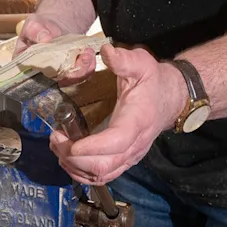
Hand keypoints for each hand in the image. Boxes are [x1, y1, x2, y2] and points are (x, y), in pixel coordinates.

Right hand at [16, 13, 95, 84]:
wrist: (55, 25)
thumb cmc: (39, 27)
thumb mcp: (33, 25)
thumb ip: (35, 31)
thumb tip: (45, 39)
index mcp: (26, 65)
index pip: (31, 77)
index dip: (44, 75)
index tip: (56, 65)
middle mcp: (41, 74)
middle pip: (54, 81)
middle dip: (69, 73)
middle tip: (80, 57)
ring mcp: (57, 74)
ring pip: (70, 79)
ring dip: (81, 69)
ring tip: (87, 52)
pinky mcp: (71, 71)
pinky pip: (81, 74)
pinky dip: (88, 66)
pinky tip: (89, 54)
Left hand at [49, 43, 187, 185]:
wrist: (171, 98)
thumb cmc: (153, 81)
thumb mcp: (141, 64)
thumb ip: (124, 60)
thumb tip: (107, 51)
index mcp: (137, 120)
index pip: (117, 141)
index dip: (93, 147)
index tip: (71, 144)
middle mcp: (135, 144)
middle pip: (105, 165)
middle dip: (74, 157)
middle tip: (55, 138)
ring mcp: (130, 155)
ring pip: (102, 174)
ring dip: (75, 166)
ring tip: (57, 146)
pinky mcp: (125, 159)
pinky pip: (104, 175)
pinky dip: (82, 173)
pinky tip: (67, 159)